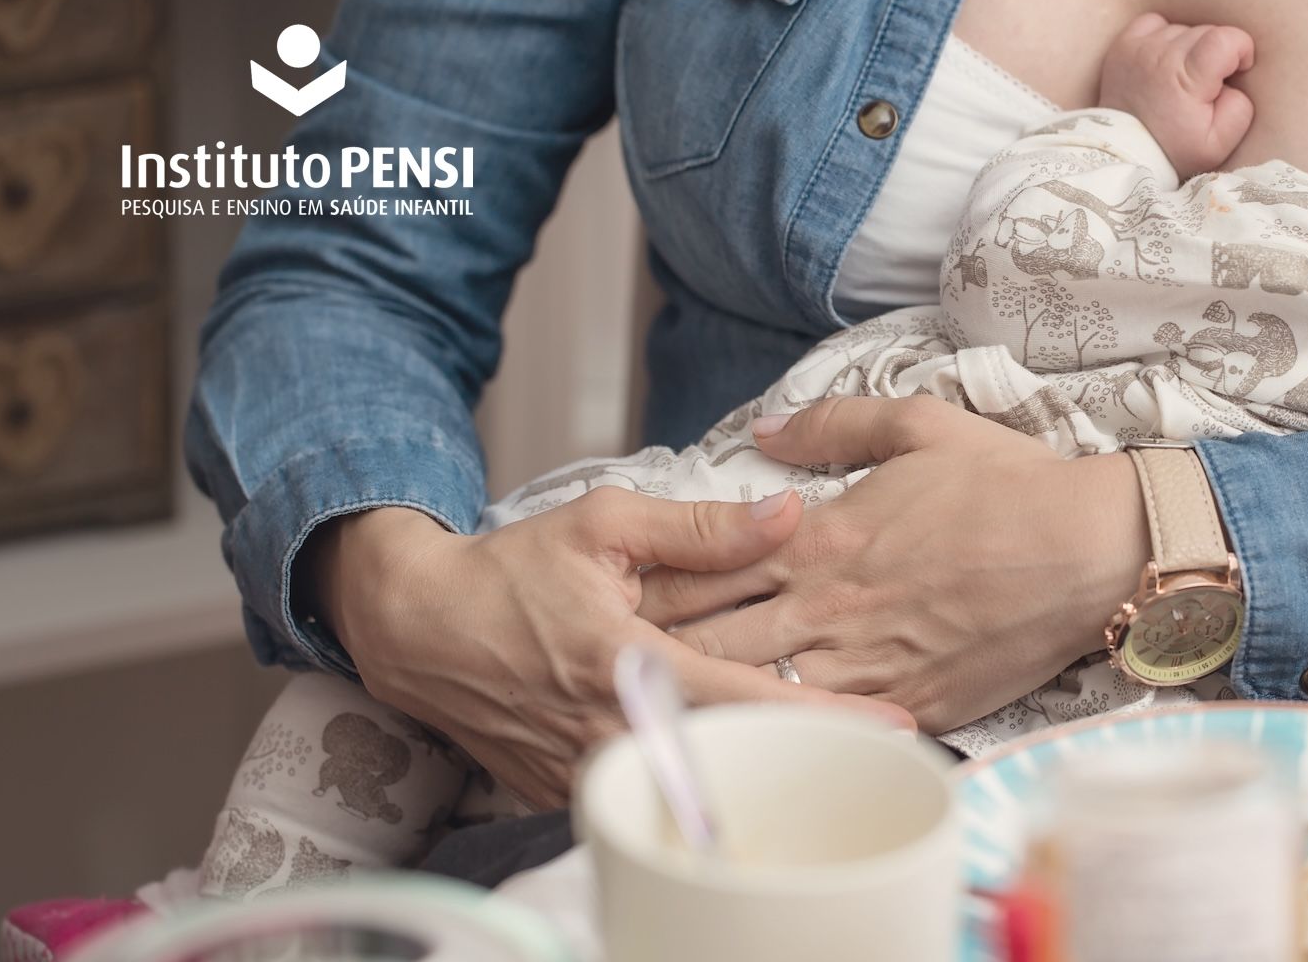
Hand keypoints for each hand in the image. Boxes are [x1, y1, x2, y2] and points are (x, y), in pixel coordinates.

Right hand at [309, 492, 912, 809]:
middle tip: (886, 748)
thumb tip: (789, 513)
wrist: (415, 627)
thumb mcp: (605, 524)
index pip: (746, 698)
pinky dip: (700, 783)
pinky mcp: (569, 792)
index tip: (892, 725)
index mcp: (627, 662)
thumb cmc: (511, 572)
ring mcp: (588, 770)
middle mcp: (610, 728)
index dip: (824, 714)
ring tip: (832, 759)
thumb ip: (702, 526)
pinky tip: (746, 770)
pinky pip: (649, 794)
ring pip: (695, 783)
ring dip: (759, 773)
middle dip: (810, 754)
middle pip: (734, 755)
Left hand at [643, 397, 1150, 731]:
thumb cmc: (1009, 487)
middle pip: (713, 641)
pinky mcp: (909, 705)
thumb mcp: (919, 426)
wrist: (1088, 552)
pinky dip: (785, 740)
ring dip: (709, 705)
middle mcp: (828, 607)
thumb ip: (831, 425)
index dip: (651, 587)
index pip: (705, 568)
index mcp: (818, 540)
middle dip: (657, 656)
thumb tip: (766, 429)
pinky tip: (750, 750)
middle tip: (607, 669)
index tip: (612, 599)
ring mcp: (866, 663)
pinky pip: (829, 731)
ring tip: (659, 718)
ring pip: (759, 696)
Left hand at [1099, 12, 1255, 176]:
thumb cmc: (1173, 150)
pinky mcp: (1123, 46)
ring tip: (1182, 77)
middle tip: (1205, 85)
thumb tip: (1234, 80)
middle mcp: (1161, 57)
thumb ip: (1239, 107)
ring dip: (1190, 48)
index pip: (1224, 38)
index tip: (1236, 69)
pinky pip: (1155, 23)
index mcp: (1186, 79)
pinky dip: (1164, 37)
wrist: (1125, 153)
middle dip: (1216, 54)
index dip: (1240, 49)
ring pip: (1182, 29)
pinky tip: (1164, 61)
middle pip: (1206, 31)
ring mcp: (1139, 48)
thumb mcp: (1218, 144)